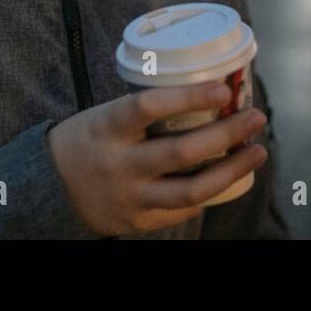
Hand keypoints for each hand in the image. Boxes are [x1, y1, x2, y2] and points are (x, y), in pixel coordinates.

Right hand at [46, 82, 267, 235]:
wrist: (52, 186)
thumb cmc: (92, 138)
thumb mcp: (107, 114)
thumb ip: (148, 109)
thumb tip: (209, 90)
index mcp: (108, 127)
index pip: (149, 106)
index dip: (189, 97)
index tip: (223, 90)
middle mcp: (120, 164)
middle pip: (182, 151)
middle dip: (228, 134)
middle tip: (256, 118)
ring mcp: (130, 196)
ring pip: (192, 190)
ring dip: (233, 170)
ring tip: (257, 152)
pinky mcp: (139, 221)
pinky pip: (185, 209)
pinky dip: (210, 192)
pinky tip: (228, 177)